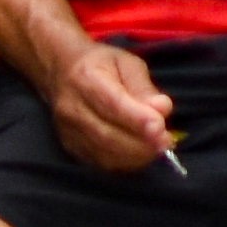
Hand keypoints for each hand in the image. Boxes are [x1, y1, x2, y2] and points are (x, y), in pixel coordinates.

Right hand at [47, 40, 180, 177]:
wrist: (61, 73)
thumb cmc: (101, 65)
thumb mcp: (127, 63)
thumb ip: (144, 87)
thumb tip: (163, 109)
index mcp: (86, 79)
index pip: (112, 104)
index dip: (137, 120)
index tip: (159, 128)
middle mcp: (72, 108)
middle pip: (106, 134)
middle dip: (140, 143)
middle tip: (166, 143)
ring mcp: (68, 131)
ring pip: (102, 152)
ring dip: (134, 156)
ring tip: (157, 149)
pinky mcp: (70, 147)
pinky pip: (98, 162)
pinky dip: (122, 163)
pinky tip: (140, 155)